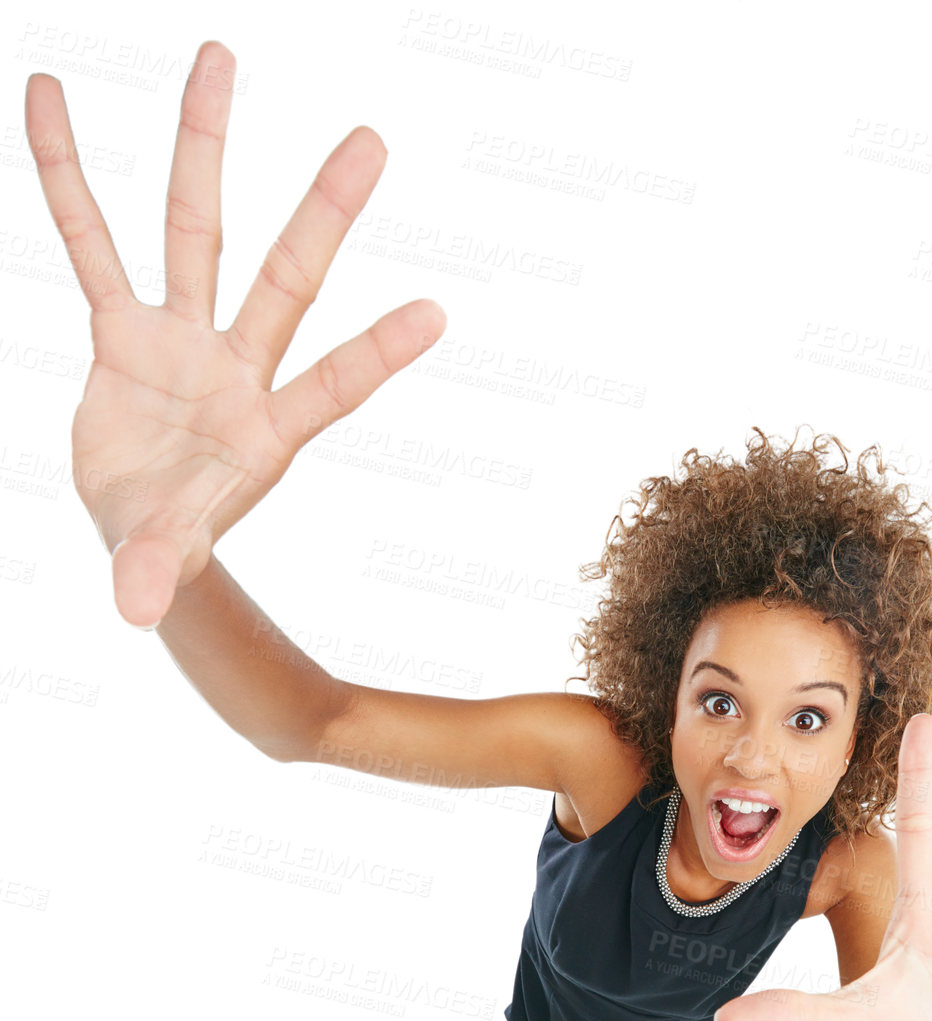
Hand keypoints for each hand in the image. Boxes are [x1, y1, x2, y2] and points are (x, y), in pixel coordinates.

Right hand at [25, 39, 445, 627]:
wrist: (137, 523)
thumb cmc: (176, 541)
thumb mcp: (166, 554)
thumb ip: (156, 568)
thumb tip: (135, 610)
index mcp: (269, 428)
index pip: (333, 386)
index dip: (378, 354)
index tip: (438, 313)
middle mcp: (237, 367)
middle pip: (285, 278)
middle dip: (324, 213)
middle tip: (373, 139)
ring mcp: (182, 338)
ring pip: (195, 230)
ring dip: (202, 146)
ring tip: (220, 57)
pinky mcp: (121, 328)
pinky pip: (89, 243)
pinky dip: (67, 178)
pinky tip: (50, 99)